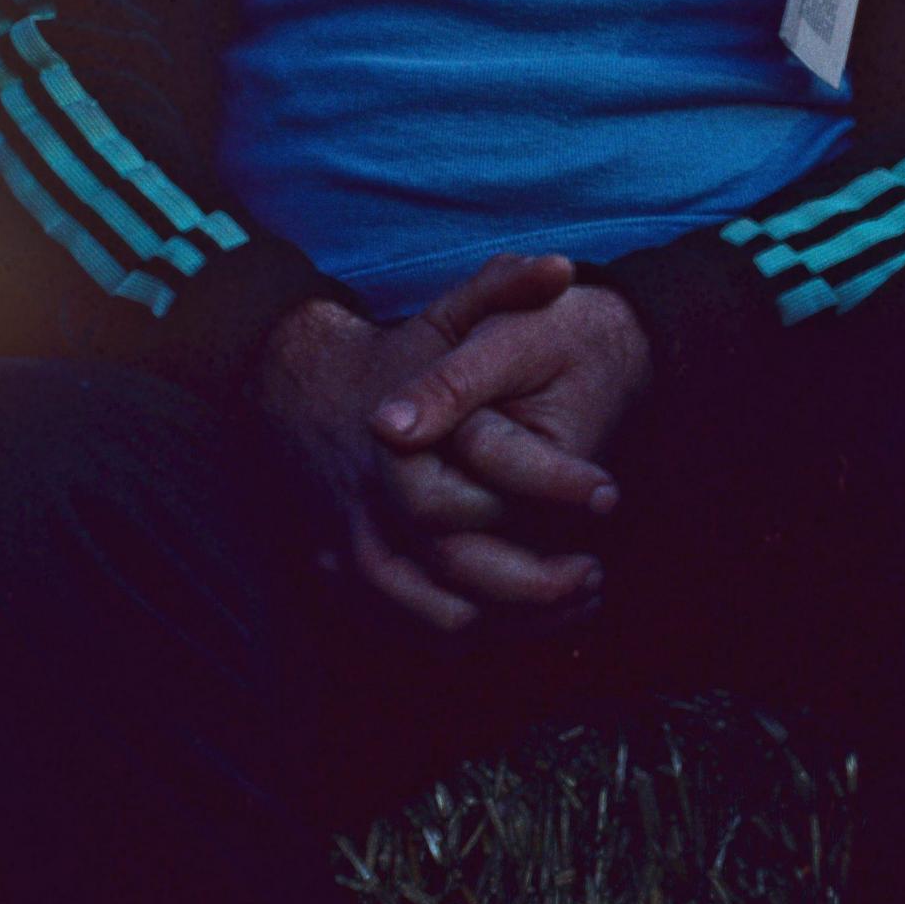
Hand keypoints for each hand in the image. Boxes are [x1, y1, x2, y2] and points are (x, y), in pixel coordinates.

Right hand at [254, 254, 618, 634]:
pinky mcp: (351, 584)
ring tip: (575, 602)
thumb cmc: (385, 359)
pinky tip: (524, 623)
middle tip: (597, 573)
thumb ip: (499, 291)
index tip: (612, 496)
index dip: (557, 495)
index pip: (488, 491)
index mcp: (403, 452)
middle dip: (543, 585)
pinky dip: (473, 636)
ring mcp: (358, 554)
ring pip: (444, 619)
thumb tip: (561, 267)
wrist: (291, 392)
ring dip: (517, 623)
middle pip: (469, 575)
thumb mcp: (440, 318)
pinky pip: (414, 632)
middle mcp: (375, 512)